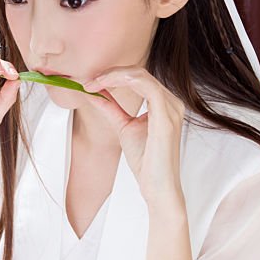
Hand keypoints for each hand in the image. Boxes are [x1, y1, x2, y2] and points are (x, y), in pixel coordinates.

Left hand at [81, 67, 185, 210]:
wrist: (157, 187)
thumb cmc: (146, 161)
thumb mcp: (124, 127)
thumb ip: (111, 108)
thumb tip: (94, 93)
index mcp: (165, 104)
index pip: (138, 78)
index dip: (112, 76)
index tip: (90, 83)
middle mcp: (172, 102)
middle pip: (139, 73)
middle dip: (110, 73)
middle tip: (87, 81)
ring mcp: (172, 108)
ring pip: (141, 75)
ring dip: (113, 76)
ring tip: (92, 83)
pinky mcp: (167, 116)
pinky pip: (146, 87)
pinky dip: (122, 82)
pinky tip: (104, 86)